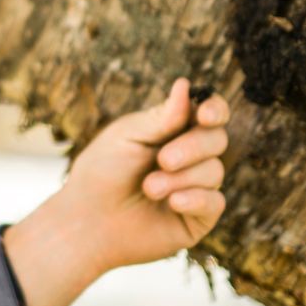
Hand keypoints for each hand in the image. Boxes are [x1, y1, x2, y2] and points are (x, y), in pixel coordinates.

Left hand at [1, 79, 230, 305]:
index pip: (209, 112)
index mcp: (174, 130)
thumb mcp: (127, 136)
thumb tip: (186, 85)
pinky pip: (215, 202)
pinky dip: (195, 199)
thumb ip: (161, 117)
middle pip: (217, 139)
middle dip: (192, 147)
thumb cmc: (102, 172)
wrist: (88, 220)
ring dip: (179, 178)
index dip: (215, 109)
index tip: (206, 114)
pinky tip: (172, 202)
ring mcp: (197, 187)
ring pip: (214, 171)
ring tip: (148, 188)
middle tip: (163, 160)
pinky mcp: (198, 217)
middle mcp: (191, 156)